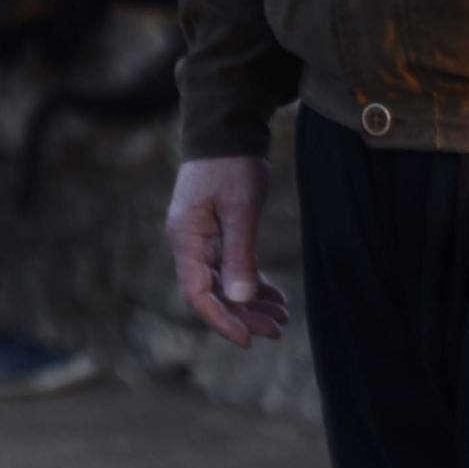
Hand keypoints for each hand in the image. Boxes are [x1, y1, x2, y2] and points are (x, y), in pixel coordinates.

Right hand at [166, 157, 291, 346]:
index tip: (248, 340)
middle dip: (244, 316)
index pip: (197, 294)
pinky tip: (275, 297)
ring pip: (223, 283)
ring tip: (281, 318)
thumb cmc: (232, 164)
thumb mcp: (241, 207)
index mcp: (186, 238)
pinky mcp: (214, 233)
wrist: (228, 128)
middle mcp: (188, 243)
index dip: (222, 321)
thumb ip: (240, 253)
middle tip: (277, 330)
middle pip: (212, 294)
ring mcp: (200, 239)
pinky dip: (252, 283)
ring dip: (251, 303)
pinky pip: (230, 268)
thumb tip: (240, 299)